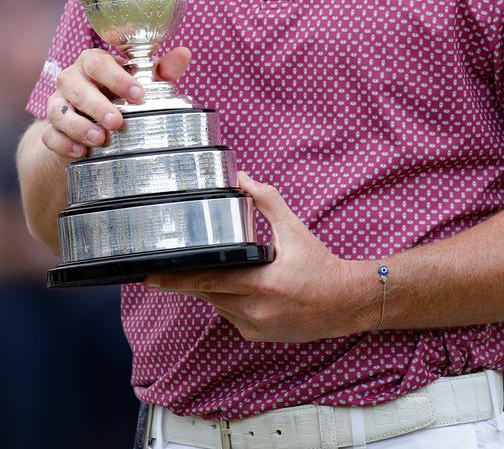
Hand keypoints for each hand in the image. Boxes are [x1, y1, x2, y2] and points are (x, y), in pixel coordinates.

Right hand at [42, 47, 190, 159]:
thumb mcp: (141, 82)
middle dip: (97, 105)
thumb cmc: (120, 95)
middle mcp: (71, 79)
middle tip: (117, 122)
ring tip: (100, 139)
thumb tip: (184, 54)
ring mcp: (57, 103)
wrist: (91, 122)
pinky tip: (81, 152)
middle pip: (76, 86)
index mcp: (93, 63)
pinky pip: (49, 134)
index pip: (99, 63)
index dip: (117, 78)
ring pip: (57, 111)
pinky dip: (63, 144)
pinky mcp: (49, 128)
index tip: (139, 96)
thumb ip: (161, 70)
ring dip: (78, 126)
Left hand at [144, 172, 377, 341]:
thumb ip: (266, 201)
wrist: (343, 301)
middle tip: (177, 265)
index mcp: (261, 284)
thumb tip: (242, 177)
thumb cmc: (319, 264)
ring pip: (219, 305)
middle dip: (195, 278)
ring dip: (216, 288)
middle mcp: (254, 310)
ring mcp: (255, 327)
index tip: (150, 278)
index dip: (177, 280)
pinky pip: (232, 315)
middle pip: (209, 293)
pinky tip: (244, 287)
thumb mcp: (293, 229)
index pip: (208, 282)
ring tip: (230, 270)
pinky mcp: (257, 336)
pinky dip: (231, 301)